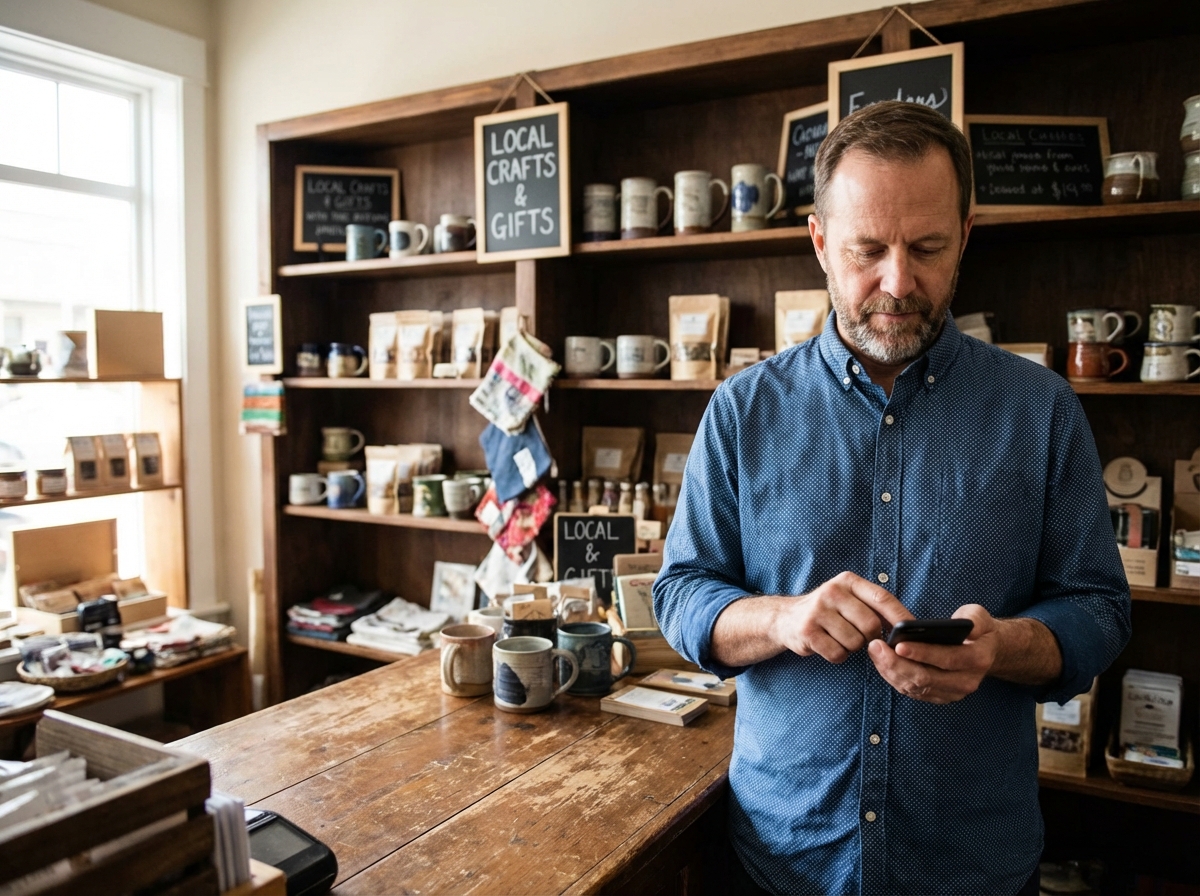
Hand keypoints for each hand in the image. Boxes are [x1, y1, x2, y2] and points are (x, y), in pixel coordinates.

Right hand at [777, 571, 913, 663]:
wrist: (786, 618)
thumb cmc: (828, 611)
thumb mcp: (848, 598)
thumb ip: (873, 607)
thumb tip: (907, 626)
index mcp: (847, 581)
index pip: (882, 598)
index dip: (900, 616)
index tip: (911, 631)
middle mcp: (831, 591)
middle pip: (870, 624)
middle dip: (870, 637)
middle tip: (859, 636)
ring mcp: (817, 611)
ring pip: (855, 642)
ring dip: (852, 647)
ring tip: (839, 638)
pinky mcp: (807, 631)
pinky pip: (838, 654)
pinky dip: (838, 655)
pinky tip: (829, 645)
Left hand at [867, 603, 999, 703]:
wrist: (987, 653)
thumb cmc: (978, 630)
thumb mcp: (981, 617)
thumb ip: (975, 619)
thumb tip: (965, 625)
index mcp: (978, 660)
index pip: (947, 658)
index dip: (922, 653)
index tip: (899, 644)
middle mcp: (966, 681)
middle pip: (927, 678)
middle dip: (898, 663)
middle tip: (876, 647)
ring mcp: (952, 693)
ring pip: (916, 687)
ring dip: (892, 671)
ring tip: (875, 652)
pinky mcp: (940, 697)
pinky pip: (913, 691)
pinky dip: (895, 678)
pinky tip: (881, 662)